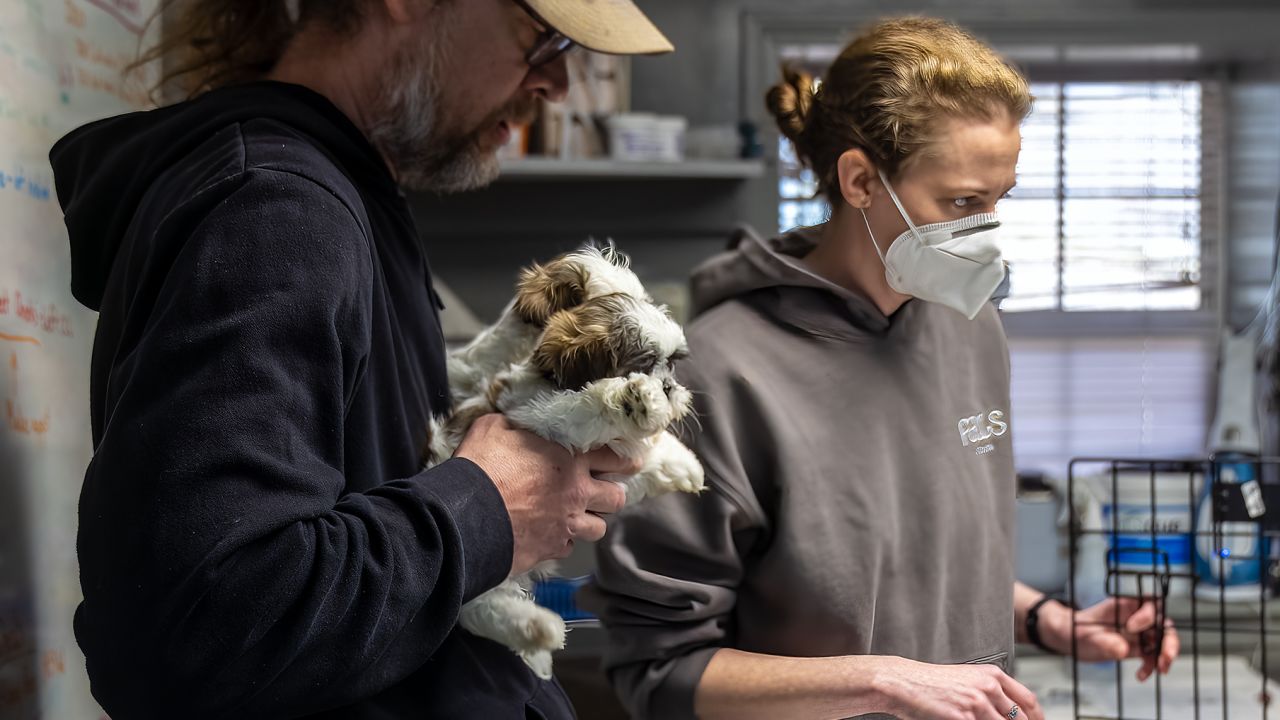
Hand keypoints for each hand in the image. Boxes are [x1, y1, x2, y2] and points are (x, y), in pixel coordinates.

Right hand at [454, 414, 637, 574]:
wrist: (465, 515)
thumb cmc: (481, 467)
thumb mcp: (495, 428)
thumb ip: (517, 424)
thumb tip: (516, 420)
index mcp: (570, 459)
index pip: (615, 458)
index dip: (624, 460)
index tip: (629, 462)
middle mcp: (576, 493)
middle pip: (616, 498)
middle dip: (612, 495)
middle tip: (604, 491)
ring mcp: (566, 525)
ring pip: (598, 529)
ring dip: (589, 521)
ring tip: (577, 516)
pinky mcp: (550, 549)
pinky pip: (568, 547)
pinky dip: (562, 540)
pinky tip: (550, 533)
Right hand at [872, 657, 1043, 719]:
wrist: (902, 682)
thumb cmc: (929, 683)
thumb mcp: (965, 679)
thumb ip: (990, 692)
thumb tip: (1007, 712)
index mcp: (991, 675)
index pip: (1028, 700)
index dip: (1037, 717)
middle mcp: (987, 687)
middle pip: (1020, 718)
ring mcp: (976, 703)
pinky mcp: (962, 717)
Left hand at [1039, 598, 1179, 680]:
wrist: (1071, 640)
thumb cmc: (1076, 630)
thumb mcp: (1086, 635)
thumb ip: (1104, 641)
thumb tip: (1124, 650)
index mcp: (1124, 604)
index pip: (1148, 603)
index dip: (1146, 615)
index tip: (1131, 628)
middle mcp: (1135, 617)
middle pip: (1163, 623)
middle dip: (1169, 640)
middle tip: (1166, 656)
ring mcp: (1139, 633)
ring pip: (1163, 640)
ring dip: (1166, 655)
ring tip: (1161, 670)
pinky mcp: (1138, 648)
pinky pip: (1152, 656)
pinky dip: (1151, 666)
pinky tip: (1141, 676)